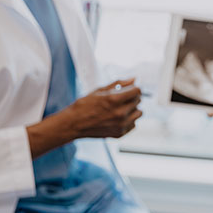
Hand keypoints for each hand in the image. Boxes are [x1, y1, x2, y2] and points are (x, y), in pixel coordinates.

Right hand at [26, 78, 142, 158]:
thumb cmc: (84, 105)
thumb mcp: (100, 91)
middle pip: (138, 101)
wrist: (74, 124)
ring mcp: (121, 125)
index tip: (130, 89)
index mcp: (115, 100)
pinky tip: (118, 118)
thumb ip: (119, 84)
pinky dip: (128, 120)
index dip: (134, 88)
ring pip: (138, 113)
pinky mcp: (120, 133)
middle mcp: (120, 113)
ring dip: (132, 109)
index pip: (137, 91)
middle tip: (121, 98)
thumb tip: (133, 79)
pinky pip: (133, 124)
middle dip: (132, 98)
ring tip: (120, 108)